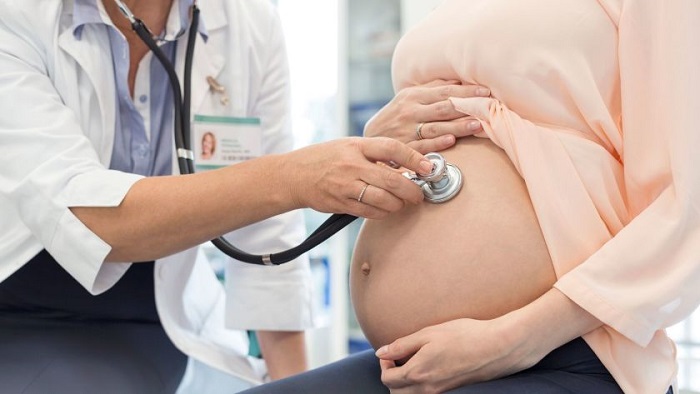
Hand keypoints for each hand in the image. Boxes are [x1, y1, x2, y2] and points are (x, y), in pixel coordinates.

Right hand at [286, 137, 432, 218]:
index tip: (428, 167)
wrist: (294, 175)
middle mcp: (351, 165)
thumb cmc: (326, 158)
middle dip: (412, 191)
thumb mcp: (349, 146)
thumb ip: (375, 153)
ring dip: (399, 204)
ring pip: (383, 200)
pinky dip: (384, 212)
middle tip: (419, 194)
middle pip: (392, 180)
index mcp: (356, 145)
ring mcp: (345, 186)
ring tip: (402, 202)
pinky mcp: (341, 203)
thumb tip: (407, 165)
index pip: (392, 148)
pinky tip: (386, 208)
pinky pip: (370, 212)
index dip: (414, 158)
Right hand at [364, 80, 489, 153]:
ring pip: (436, 127)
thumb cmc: (395, 116)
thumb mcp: (408, 98)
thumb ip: (432, 89)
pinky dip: (437, 143)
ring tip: (477, 125)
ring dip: (457, 126)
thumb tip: (458, 81)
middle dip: (466, 106)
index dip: (466, 91)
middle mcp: (410, 112)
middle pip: (442, 108)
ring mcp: (406, 130)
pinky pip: (423, 146)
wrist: (370, 138)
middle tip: (487, 106)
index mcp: (413, 96)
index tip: (485, 91)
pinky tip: (451, 141)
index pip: (444, 92)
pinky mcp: (404, 148)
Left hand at [375, 318, 539, 393]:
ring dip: (404, 384)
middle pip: (396, 393)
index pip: (387, 379)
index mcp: (417, 372)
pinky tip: (428, 366)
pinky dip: (418, 385)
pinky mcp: (451, 390)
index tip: (391, 351)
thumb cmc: (465, 335)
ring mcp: (440, 391)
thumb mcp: (429, 333)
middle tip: (398, 359)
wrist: (498, 347)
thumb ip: (402, 345)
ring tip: (412, 362)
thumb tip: (381, 352)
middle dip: (391, 378)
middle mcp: (427, 388)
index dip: (384, 364)